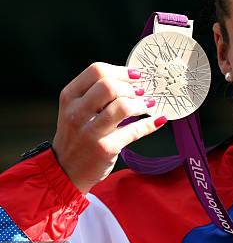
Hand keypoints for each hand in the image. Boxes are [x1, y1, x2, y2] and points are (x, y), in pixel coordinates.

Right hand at [52, 62, 166, 193]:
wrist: (65, 171)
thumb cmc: (77, 135)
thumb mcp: (76, 110)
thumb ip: (97, 94)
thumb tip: (134, 80)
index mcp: (70, 97)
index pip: (96, 71)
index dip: (121, 71)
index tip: (136, 76)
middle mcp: (76, 112)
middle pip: (109, 86)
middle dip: (131, 87)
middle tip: (141, 93)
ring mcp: (90, 132)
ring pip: (122, 107)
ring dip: (141, 104)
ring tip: (147, 105)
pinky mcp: (105, 148)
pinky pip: (134, 130)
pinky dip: (150, 123)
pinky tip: (158, 120)